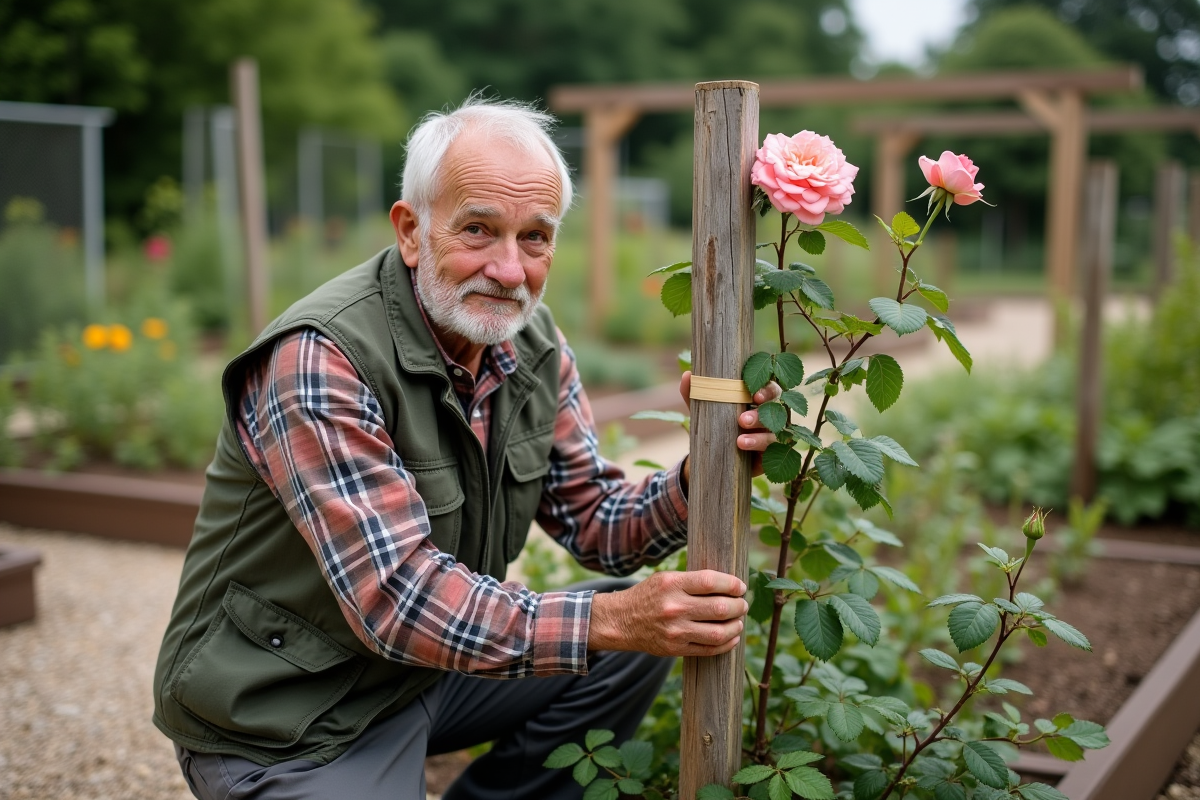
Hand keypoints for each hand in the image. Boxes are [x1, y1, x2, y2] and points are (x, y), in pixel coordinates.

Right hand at [587, 570, 747, 656]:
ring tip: (739, 621)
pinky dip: (726, 643)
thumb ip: (693, 581)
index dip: (732, 584)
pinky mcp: (675, 648)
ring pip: (719, 632)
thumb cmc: (649, 596)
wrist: (622, 621)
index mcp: (672, 584)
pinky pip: (709, 649)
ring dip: (736, 626)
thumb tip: (729, 586)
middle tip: (742, 604)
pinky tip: (731, 637)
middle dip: (739, 606)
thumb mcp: (666, 579)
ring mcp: (675, 631)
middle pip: (720, 608)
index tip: (740, 587)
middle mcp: (674, 607)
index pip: (711, 582)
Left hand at [679, 371, 781, 480]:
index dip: (766, 390)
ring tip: (740, 441)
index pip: (770, 389)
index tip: (753, 395)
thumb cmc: (716, 422)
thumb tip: (687, 375)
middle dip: (760, 414)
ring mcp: (772, 434)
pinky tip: (745, 450)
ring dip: (758, 437)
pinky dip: (759, 450)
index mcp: (759, 398)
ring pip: (774, 433)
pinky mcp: (770, 453)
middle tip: (742, 420)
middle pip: (777, 410)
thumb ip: (696, 393)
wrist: (714, 454)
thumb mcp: (704, 409)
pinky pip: (772, 451)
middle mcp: (771, 414)